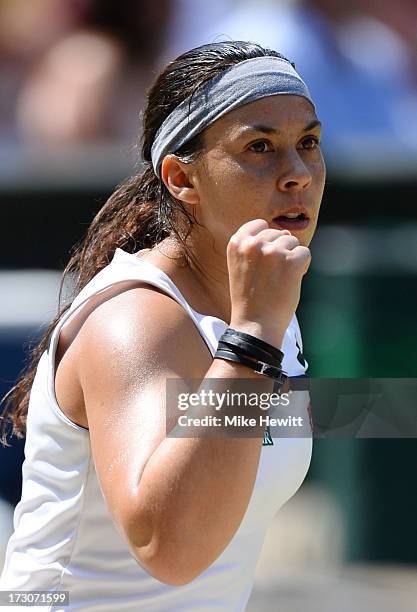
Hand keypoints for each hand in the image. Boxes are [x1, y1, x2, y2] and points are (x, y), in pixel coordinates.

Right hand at [227, 218, 310, 346]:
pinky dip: (302, 267)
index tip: (263, 263)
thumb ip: (257, 247)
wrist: (255, 326)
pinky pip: (305, 253)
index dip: (266, 242)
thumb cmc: (250, 299)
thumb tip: (286, 232)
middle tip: (271, 278)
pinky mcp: (290, 261)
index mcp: (236, 243)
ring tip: (280, 281)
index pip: (258, 225)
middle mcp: (253, 243)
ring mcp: (272, 251)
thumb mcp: (242, 267)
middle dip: (280, 252)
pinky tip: (291, 282)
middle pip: (278, 234)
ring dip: (291, 260)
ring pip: (293, 242)